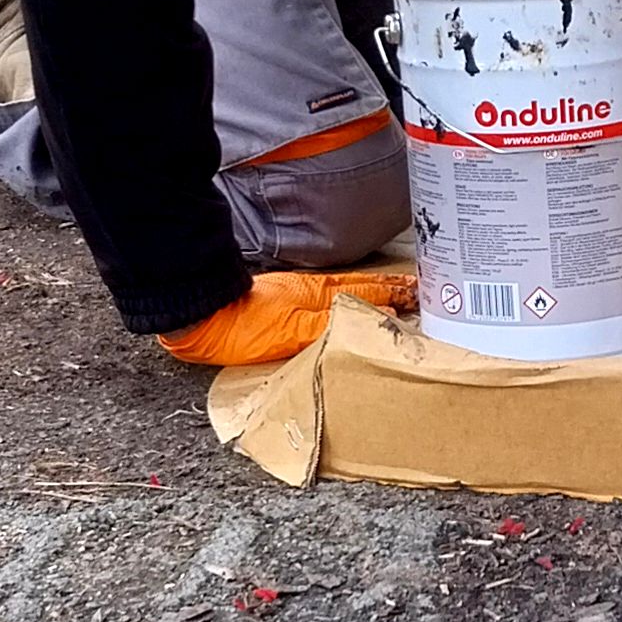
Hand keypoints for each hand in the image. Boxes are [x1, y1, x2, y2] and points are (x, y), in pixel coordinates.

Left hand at [158, 266, 416, 366]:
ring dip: (372, 296)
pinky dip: (348, 302)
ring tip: (394, 298)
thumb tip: (375, 318)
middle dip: (390, 291)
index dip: (395, 293)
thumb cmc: (242, 327)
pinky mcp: (284, 308)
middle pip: (360, 289)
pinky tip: (348, 308)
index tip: (421, 293)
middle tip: (418, 292)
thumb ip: (331, 325)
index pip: (368, 292)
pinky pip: (328, 303)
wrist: (200, 319)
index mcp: (319, 296)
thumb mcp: (291, 332)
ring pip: (345, 295)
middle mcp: (312, 293)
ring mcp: (298, 298)